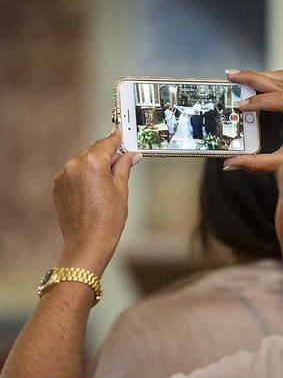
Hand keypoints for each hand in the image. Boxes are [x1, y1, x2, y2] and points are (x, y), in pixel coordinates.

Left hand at [52, 131, 140, 275]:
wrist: (88, 242)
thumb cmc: (108, 220)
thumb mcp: (121, 189)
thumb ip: (124, 167)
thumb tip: (130, 155)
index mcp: (92, 163)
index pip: (106, 143)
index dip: (117, 139)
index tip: (122, 135)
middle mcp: (74, 165)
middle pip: (93, 151)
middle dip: (107, 155)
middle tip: (122, 162)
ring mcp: (63, 175)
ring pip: (82, 162)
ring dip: (95, 166)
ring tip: (108, 182)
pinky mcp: (57, 186)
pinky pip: (73, 173)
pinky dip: (84, 176)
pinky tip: (94, 190)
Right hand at [223, 69, 282, 171]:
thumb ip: (258, 163)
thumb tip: (231, 164)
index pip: (280, 99)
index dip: (258, 102)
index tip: (240, 106)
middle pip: (279, 81)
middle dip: (252, 77)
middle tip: (230, 75)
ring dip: (262, 75)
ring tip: (240, 75)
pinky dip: (273, 78)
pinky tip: (261, 80)